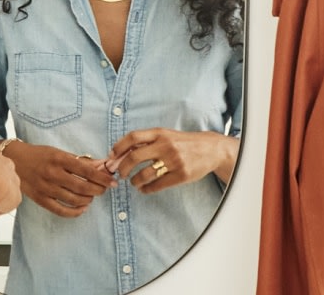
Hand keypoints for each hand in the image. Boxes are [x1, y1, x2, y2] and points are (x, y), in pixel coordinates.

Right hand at [0, 140, 115, 217]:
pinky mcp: (40, 199)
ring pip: (74, 200)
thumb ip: (79, 160)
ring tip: (92, 196)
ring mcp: (46, 188)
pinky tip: (83, 208)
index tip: (113, 181)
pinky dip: (75, 212)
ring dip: (88, 199)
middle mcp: (53, 174)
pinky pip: (61, 210)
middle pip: (82, 187)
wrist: (13, 160)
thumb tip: (101, 166)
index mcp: (59, 159)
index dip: (102, 177)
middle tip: (104, 189)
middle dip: (98, 190)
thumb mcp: (59, 152)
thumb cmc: (39, 155)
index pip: (86, 170)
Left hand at [108, 129, 238, 193]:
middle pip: (134, 157)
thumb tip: (121, 153)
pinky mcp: (181, 175)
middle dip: (123, 168)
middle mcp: (166, 145)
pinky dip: (146, 189)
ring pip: (144, 174)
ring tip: (134, 182)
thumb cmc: (183, 143)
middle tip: (120, 174)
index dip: (118, 147)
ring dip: (135, 181)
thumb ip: (147, 142)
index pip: (133, 137)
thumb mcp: (166, 135)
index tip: (111, 157)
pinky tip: (145, 189)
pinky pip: (157, 185)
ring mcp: (174, 161)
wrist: (211, 149)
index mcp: (160, 133)